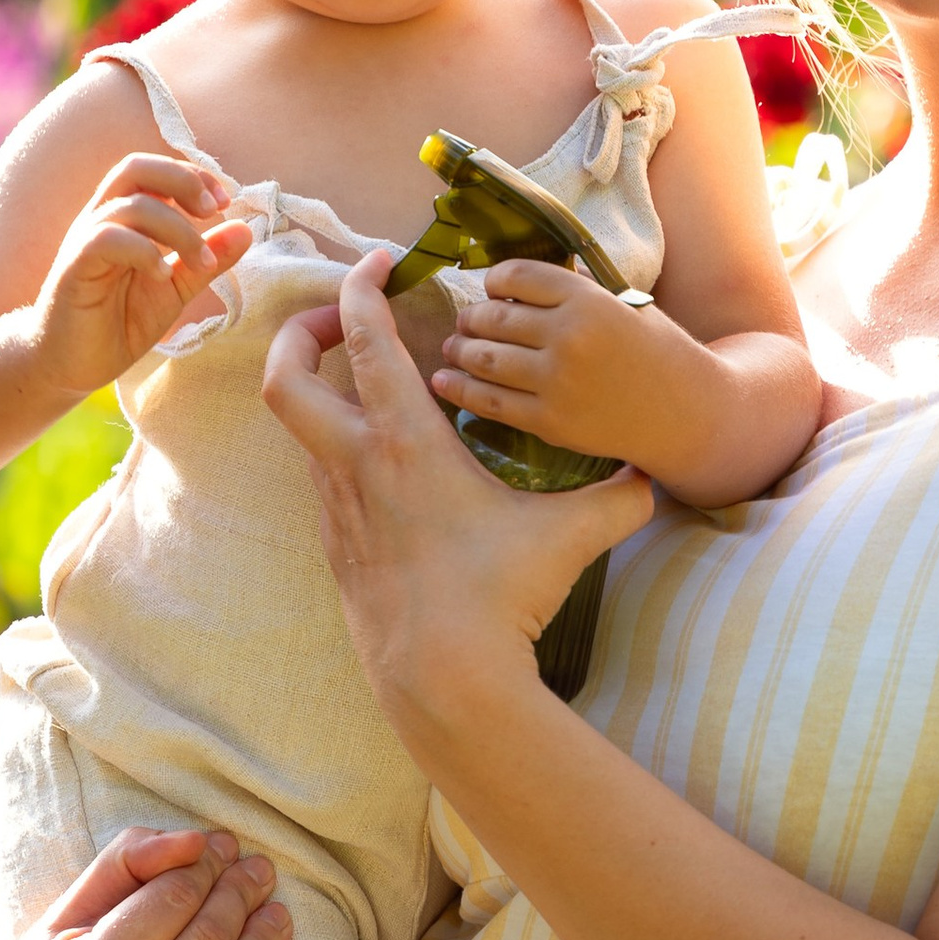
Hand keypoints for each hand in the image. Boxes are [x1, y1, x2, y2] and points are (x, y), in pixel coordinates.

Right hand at [34, 153, 251, 395]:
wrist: (71, 364)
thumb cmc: (118, 322)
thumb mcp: (174, 289)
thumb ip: (206, 259)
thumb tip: (247, 230)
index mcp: (126, 218)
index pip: (156, 171)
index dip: (193, 175)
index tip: (226, 201)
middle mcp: (102, 219)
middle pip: (136, 167)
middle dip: (182, 180)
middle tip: (214, 211)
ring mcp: (85, 241)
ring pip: (130, 204)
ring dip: (177, 229)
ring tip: (202, 263)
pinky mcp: (73, 268)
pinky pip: (104, 239)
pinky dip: (141, 250)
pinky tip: (161, 275)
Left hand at [264, 248, 652, 749]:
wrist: (442, 678)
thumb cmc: (498, 599)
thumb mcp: (570, 537)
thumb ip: (615, 499)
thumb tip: (652, 481)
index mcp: (404, 442)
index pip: (365, 338)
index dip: (362, 285)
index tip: (381, 261)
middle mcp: (355, 466)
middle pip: (286, 375)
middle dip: (300, 332)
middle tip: (345, 320)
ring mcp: (337, 508)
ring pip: (303, 428)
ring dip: (328, 393)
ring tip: (377, 387)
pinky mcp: (337, 546)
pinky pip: (324, 475)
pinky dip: (342, 447)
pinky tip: (390, 462)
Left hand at [433, 262, 700, 466]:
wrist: (685, 413)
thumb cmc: (654, 351)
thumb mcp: (623, 303)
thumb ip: (575, 289)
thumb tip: (518, 279)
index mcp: (587, 299)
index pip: (517, 276)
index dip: (494, 281)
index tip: (491, 290)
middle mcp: (569, 336)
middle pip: (494, 317)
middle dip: (470, 318)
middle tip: (462, 322)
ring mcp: (557, 381)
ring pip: (485, 358)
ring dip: (459, 350)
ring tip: (451, 348)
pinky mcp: (550, 421)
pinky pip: (490, 401)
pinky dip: (459, 389)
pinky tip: (444, 382)